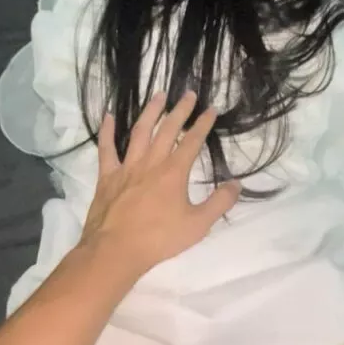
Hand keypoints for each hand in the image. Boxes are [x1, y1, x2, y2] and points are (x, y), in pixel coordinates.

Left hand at [80, 91, 240, 277]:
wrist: (116, 250)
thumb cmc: (159, 239)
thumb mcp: (198, 225)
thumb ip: (219, 203)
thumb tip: (236, 184)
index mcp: (174, 172)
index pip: (192, 141)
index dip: (203, 124)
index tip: (211, 109)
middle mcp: (151, 163)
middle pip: (167, 130)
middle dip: (180, 111)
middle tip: (188, 94)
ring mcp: (127, 167)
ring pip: (139, 132)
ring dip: (150, 112)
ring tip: (158, 95)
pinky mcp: (108, 176)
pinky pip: (107, 149)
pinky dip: (107, 131)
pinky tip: (108, 115)